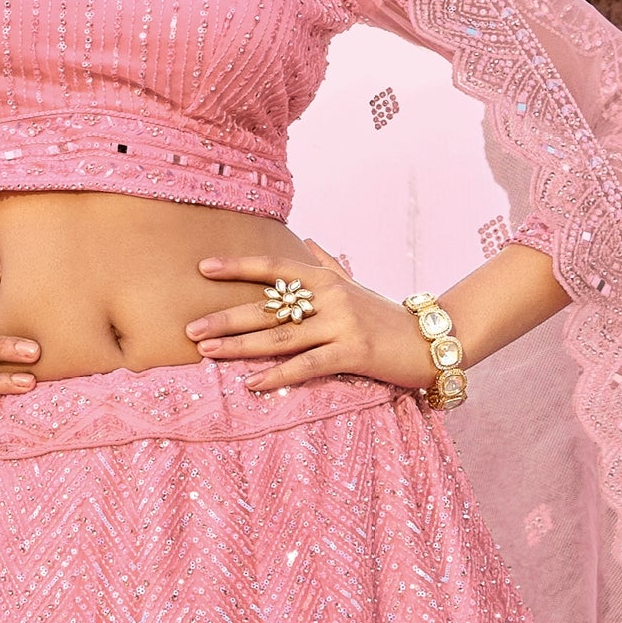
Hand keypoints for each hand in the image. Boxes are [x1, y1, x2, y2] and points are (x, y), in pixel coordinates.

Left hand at [184, 251, 437, 395]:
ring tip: (207, 351)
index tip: (204, 268)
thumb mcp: (356, 285)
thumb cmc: (387, 316)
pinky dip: (277, 376)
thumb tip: (309, 239)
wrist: (432, 341)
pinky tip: (250, 383)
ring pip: (280, 337)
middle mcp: (331, 297)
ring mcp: (342, 324)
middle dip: (226, 317)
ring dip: (239, 346)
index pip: (275, 269)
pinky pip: (306, 365)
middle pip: (268, 308)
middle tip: (190, 328)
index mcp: (326, 279)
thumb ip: (329, 263)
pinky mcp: (353, 353)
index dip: (239, 267)